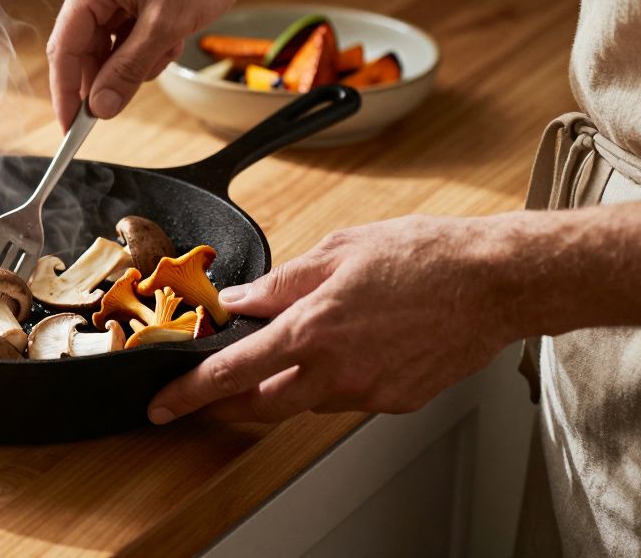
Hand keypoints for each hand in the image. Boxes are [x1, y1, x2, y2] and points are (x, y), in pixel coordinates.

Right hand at [46, 0, 270, 126]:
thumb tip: (100, 107)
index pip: (64, 47)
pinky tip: (173, 40)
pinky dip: (149, 47)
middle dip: (110, 74)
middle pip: (86, 48)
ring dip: (137, 60)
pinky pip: (129, 34)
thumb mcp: (164, 26)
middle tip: (122, 102)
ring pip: (111, 45)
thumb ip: (127, 70)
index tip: (71, 127)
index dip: (65, 91)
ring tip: (167, 48)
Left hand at [147, 215, 527, 423]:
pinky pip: (346, 398)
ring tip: (290, 351)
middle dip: (225, 405)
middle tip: (206, 395)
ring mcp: (368, 393)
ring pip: (304, 402)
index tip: (162, 405)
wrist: (496, 282)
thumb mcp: (337, 251)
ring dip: (283, 385)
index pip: (231, 374)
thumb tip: (239, 300)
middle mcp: (335, 372)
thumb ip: (280, 283)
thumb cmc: (424, 257)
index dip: (189, 393)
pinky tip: (346, 350)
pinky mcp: (396, 401)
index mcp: (312, 331)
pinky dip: (331, 380)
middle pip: (260, 406)